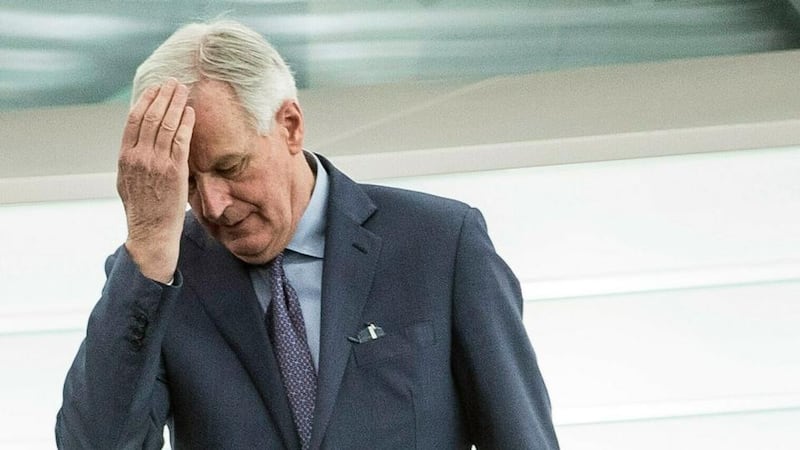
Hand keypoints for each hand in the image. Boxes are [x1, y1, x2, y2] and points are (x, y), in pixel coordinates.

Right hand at [117, 78, 194, 282]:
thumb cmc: (141, 207)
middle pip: (151, 117)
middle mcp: (139, 156)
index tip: (155, 88)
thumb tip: (138, 140)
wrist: (150, 231)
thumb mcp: (127, 179)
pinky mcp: (174, 171)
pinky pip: (181, 141)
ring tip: (184, 91)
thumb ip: (132, 158)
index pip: (134, 120)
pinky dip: (186, 123)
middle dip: (163, 96)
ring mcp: (156, 162)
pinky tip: (191, 112)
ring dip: (176, 104)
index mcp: (125, 156)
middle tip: (173, 82)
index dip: (146, 100)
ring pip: (166, 125)